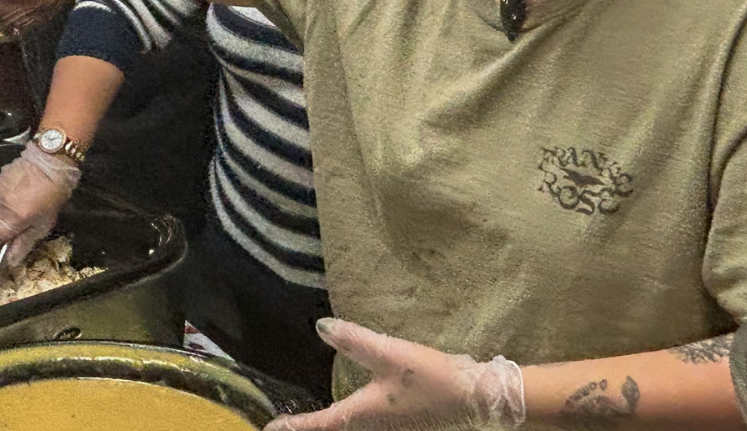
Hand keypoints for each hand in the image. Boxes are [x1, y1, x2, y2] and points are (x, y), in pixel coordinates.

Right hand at [0, 144, 80, 265]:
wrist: (51, 162)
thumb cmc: (52, 195)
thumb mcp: (44, 224)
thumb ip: (25, 242)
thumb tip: (11, 260)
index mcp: (10, 221)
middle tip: (9, 225)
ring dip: (1, 210)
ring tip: (19, 204)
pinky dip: (5, 195)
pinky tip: (19, 190)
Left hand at [265, 320, 524, 430]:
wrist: (477, 396)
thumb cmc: (430, 376)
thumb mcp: (390, 353)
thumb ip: (355, 340)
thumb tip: (321, 327)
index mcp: (364, 414)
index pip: (321, 423)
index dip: (295, 426)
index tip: (269, 427)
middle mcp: (374, 427)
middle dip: (310, 428)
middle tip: (285, 424)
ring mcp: (390, 429)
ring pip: (351, 429)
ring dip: (330, 425)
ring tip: (310, 419)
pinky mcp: (404, 425)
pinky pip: (365, 426)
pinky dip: (348, 421)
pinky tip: (351, 410)